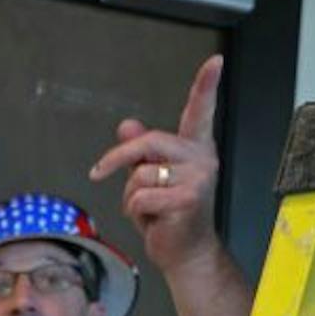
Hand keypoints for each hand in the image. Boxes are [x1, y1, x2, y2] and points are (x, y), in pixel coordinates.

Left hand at [90, 54, 222, 273]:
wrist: (186, 253)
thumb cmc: (171, 216)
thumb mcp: (152, 179)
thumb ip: (141, 152)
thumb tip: (127, 125)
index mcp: (195, 149)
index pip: (200, 112)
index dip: (206, 85)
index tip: (215, 62)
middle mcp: (201, 159)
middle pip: (147, 142)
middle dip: (117, 160)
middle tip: (99, 172)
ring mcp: (198, 178)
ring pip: (138, 175)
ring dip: (131, 196)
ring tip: (149, 210)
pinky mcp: (187, 199)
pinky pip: (139, 197)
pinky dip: (135, 212)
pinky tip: (153, 220)